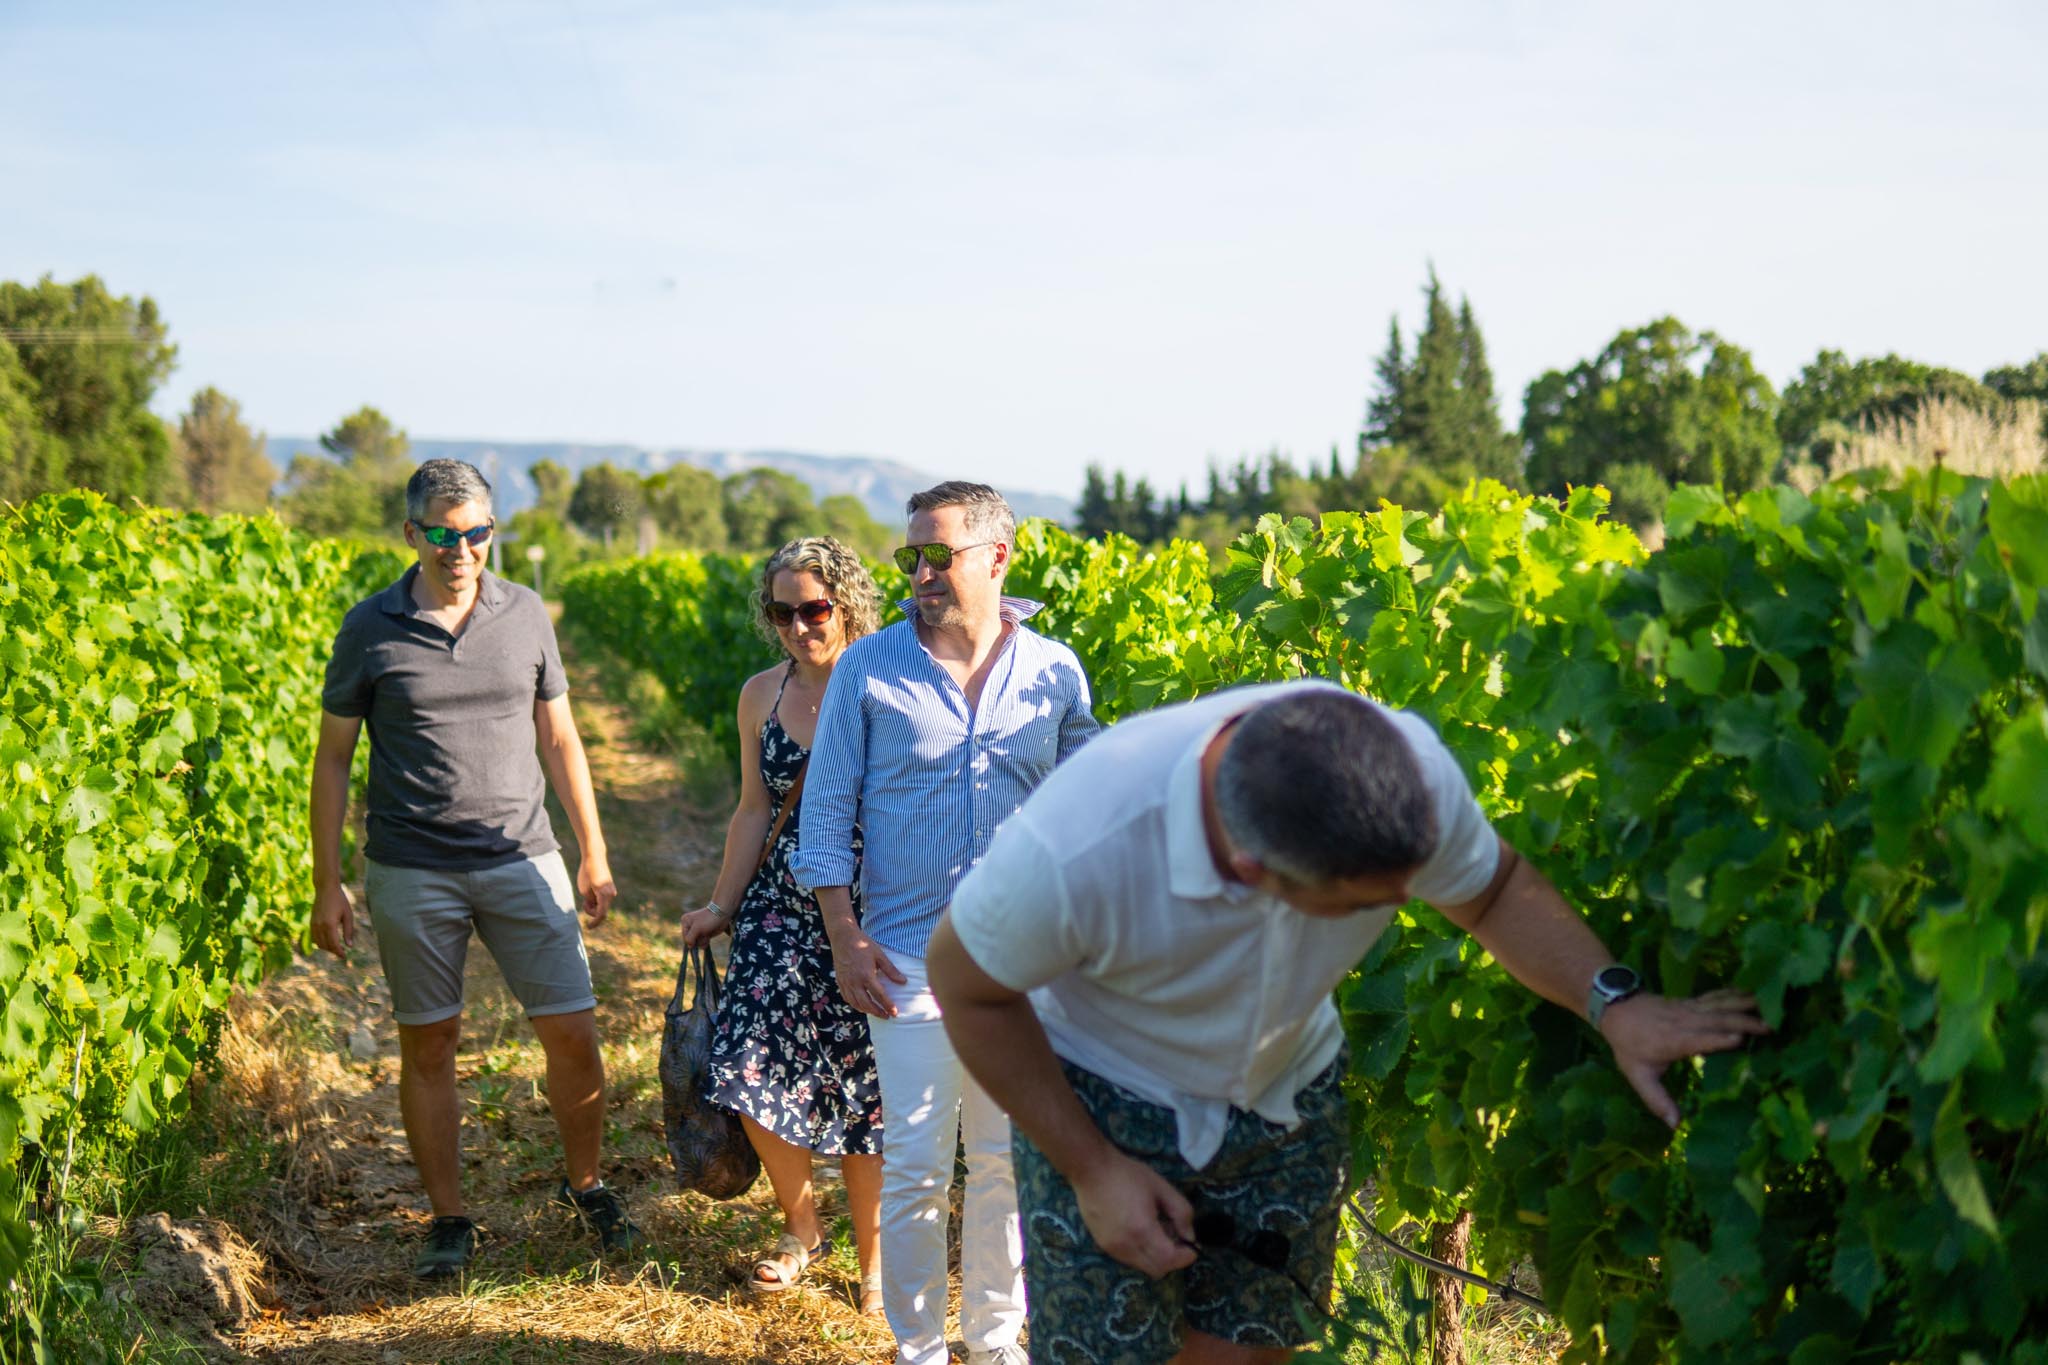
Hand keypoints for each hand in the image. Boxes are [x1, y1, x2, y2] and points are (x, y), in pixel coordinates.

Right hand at [310, 881, 355, 958]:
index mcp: (330, 925)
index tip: (344, 956)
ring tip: (336, 947)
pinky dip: (321, 942)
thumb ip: (348, 931)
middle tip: (342, 952)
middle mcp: (319, 926)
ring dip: (327, 948)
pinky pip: (314, 938)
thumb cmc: (340, 901)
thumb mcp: (348, 915)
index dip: (339, 952)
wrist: (326, 889)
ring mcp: (313, 924)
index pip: (333, 944)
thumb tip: (349, 946)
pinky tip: (329, 941)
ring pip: (318, 943)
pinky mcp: (311, 922)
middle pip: (325, 946)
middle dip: (334, 951)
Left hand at [578, 852, 616, 926]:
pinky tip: (592, 892)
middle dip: (591, 910)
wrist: (594, 857)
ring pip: (603, 905)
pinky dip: (597, 900)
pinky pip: (604, 900)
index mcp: (604, 895)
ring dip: (594, 904)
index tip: (588, 927)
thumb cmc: (586, 873)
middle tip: (583, 902)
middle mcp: (611, 894)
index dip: (594, 923)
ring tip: (586, 894)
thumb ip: (590, 902)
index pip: (601, 914)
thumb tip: (595, 907)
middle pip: (601, 911)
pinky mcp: (610, 888)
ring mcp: (612, 891)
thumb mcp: (584, 890)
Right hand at [680, 904, 730, 947]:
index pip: (685, 938)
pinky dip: (706, 941)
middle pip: (691, 941)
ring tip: (707, 932)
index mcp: (685, 923)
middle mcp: (690, 927)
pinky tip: (709, 935)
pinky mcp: (704, 935)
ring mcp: (697, 932)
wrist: (721, 914)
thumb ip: (690, 938)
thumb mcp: (696, 928)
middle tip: (703, 932)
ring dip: (703, 940)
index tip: (698, 933)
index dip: (692, 939)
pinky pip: (702, 944)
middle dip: (698, 939)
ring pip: (697, 944)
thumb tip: (689, 947)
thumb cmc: (707, 919)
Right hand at [826, 923, 906, 1018]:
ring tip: (877, 1012)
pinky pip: (847, 998)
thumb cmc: (863, 944)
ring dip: (867, 1010)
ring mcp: (846, 983)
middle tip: (887, 1016)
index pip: (879, 995)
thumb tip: (903, 982)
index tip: (894, 1013)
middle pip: (866, 1003)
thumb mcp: (880, 956)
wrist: (843, 937)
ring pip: (856, 1003)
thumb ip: (891, 970)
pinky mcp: (840, 981)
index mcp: (866, 975)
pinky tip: (862, 1005)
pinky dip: (855, 1004)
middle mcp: (855, 982)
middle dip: (877, 1012)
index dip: (887, 1005)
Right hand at [1071, 1151, 1197, 1278]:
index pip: (1170, 1260)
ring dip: (1155, 1257)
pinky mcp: (1104, 1246)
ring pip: (1143, 1267)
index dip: (1185, 1257)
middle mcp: (1126, 1246)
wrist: (1092, 1171)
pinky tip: (1138, 1231)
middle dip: (1172, 1259)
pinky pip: (1129, 1260)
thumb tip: (1189, 1236)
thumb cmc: (1128, 1175)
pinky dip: (1141, 1253)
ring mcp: (1113, 1249)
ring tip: (1155, 1232)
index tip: (1191, 1246)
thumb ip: (1181, 1212)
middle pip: (1158, 1270)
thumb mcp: (1161, 1187)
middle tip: (1174, 1238)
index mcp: (1143, 1229)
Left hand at [1599, 989, 1771, 1126]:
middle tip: (1771, 1027)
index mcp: (1673, 1040)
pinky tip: (1752, 992)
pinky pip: (1715, 996)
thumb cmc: (1629, 1045)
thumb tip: (1675, 1125)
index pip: (1698, 1039)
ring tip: (1769, 1007)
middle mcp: (1685, 1021)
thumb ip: (1657, 1100)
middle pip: (1717, 1019)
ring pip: (1720, 1005)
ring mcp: (1689, 1008)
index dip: (1717, 1039)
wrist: (1616, 1009)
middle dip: (1744, 1022)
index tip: (1741, 1041)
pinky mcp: (1692, 1001)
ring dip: (1744, 1005)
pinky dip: (1734, 993)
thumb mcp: (1638, 1075)